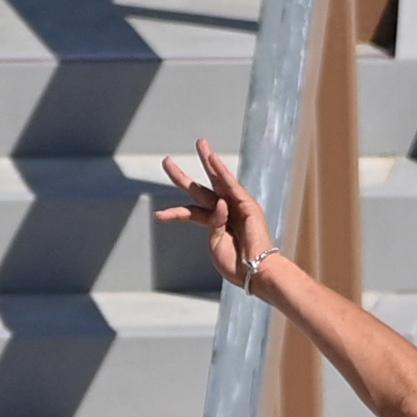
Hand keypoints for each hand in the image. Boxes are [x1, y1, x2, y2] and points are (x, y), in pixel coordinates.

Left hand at [154, 138, 277, 286]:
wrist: (257, 272)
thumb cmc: (237, 265)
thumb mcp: (215, 243)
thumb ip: (212, 223)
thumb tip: (218, 206)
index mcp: (217, 225)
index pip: (192, 212)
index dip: (174, 212)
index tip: (158, 216)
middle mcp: (227, 213)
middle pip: (202, 190)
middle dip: (183, 176)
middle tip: (166, 161)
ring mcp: (238, 209)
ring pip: (219, 181)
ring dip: (209, 161)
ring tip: (200, 144)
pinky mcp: (249, 206)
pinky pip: (232, 186)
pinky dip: (223, 172)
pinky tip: (213, 158)